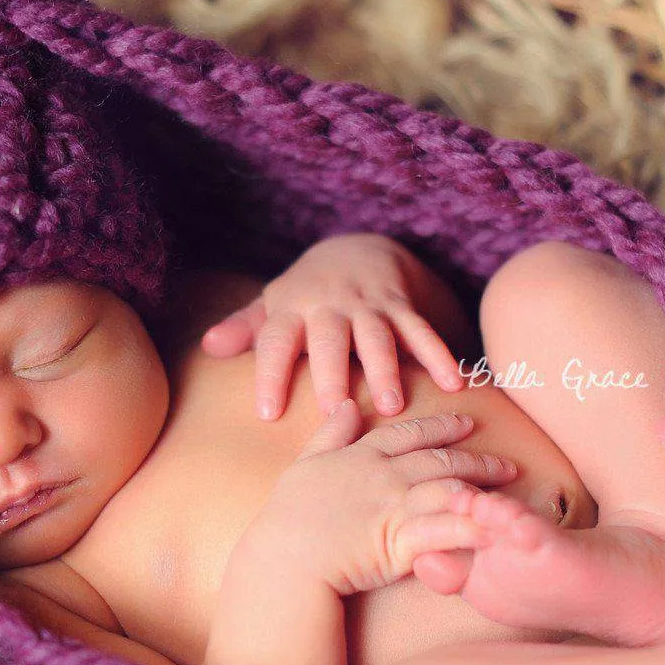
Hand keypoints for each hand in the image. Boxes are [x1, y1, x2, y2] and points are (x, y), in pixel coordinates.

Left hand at [200, 233, 468, 420]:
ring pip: (379, 337)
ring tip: (394, 406)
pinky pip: (422, 332)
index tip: (268, 414)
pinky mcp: (402, 307)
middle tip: (334, 410)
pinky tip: (456, 385)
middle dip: (332, 371)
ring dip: (387, 370)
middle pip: (330, 339)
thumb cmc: (306, 296)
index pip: (276, 342)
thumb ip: (244, 329)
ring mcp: (369, 306)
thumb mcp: (273, 307)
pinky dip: (439, 356)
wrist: (358, 250)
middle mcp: (330, 306)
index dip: (270, 375)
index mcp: (292, 310)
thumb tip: (208, 346)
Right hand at [244, 402, 515, 597]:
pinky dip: (474, 528)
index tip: (467, 423)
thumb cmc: (287, 519)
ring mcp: (396, 505)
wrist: (285, 559)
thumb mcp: (304, 464)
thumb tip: (343, 403)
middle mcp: (385, 475)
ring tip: (508, 497)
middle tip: (506, 465)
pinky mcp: (404, 541)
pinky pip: (447, 530)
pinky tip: (496, 528)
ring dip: (483, 490)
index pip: (410, 433)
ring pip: (451, 489)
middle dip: (478, 460)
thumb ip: (330, 434)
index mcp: (362, 455)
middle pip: (441, 459)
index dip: (442, 426)